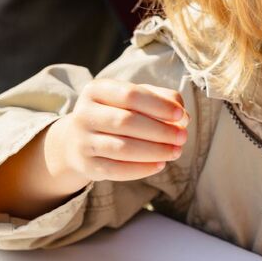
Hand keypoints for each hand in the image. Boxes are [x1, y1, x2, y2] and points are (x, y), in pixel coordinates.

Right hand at [44, 78, 188, 186]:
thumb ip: (160, 100)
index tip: (181, 115)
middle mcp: (84, 114)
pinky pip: (117, 170)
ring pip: (122, 148)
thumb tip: (183, 117)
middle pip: (126, 122)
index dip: (159, 105)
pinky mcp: (87, 165)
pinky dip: (142, 169)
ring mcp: (82, 141)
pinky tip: (160, 165)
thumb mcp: (133, 100)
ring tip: (176, 151)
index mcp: (96, 90)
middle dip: (160, 131)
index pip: (130, 95)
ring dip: (155, 151)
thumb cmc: (115, 114)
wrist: (78, 141)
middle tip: (183, 137)